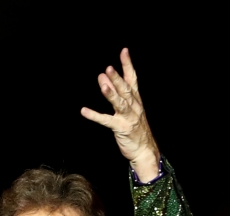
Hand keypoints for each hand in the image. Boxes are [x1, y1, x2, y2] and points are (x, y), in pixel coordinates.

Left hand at [81, 48, 160, 182]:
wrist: (145, 150)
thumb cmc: (136, 129)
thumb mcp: (130, 109)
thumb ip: (118, 94)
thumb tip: (104, 78)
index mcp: (136, 100)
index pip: (133, 79)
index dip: (128, 65)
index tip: (124, 51)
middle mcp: (134, 107)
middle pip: (126, 89)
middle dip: (118, 78)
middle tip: (108, 68)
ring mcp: (128, 118)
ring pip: (120, 103)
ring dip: (111, 93)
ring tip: (103, 84)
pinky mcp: (121, 129)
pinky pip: (106, 121)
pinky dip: (95, 115)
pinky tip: (84, 111)